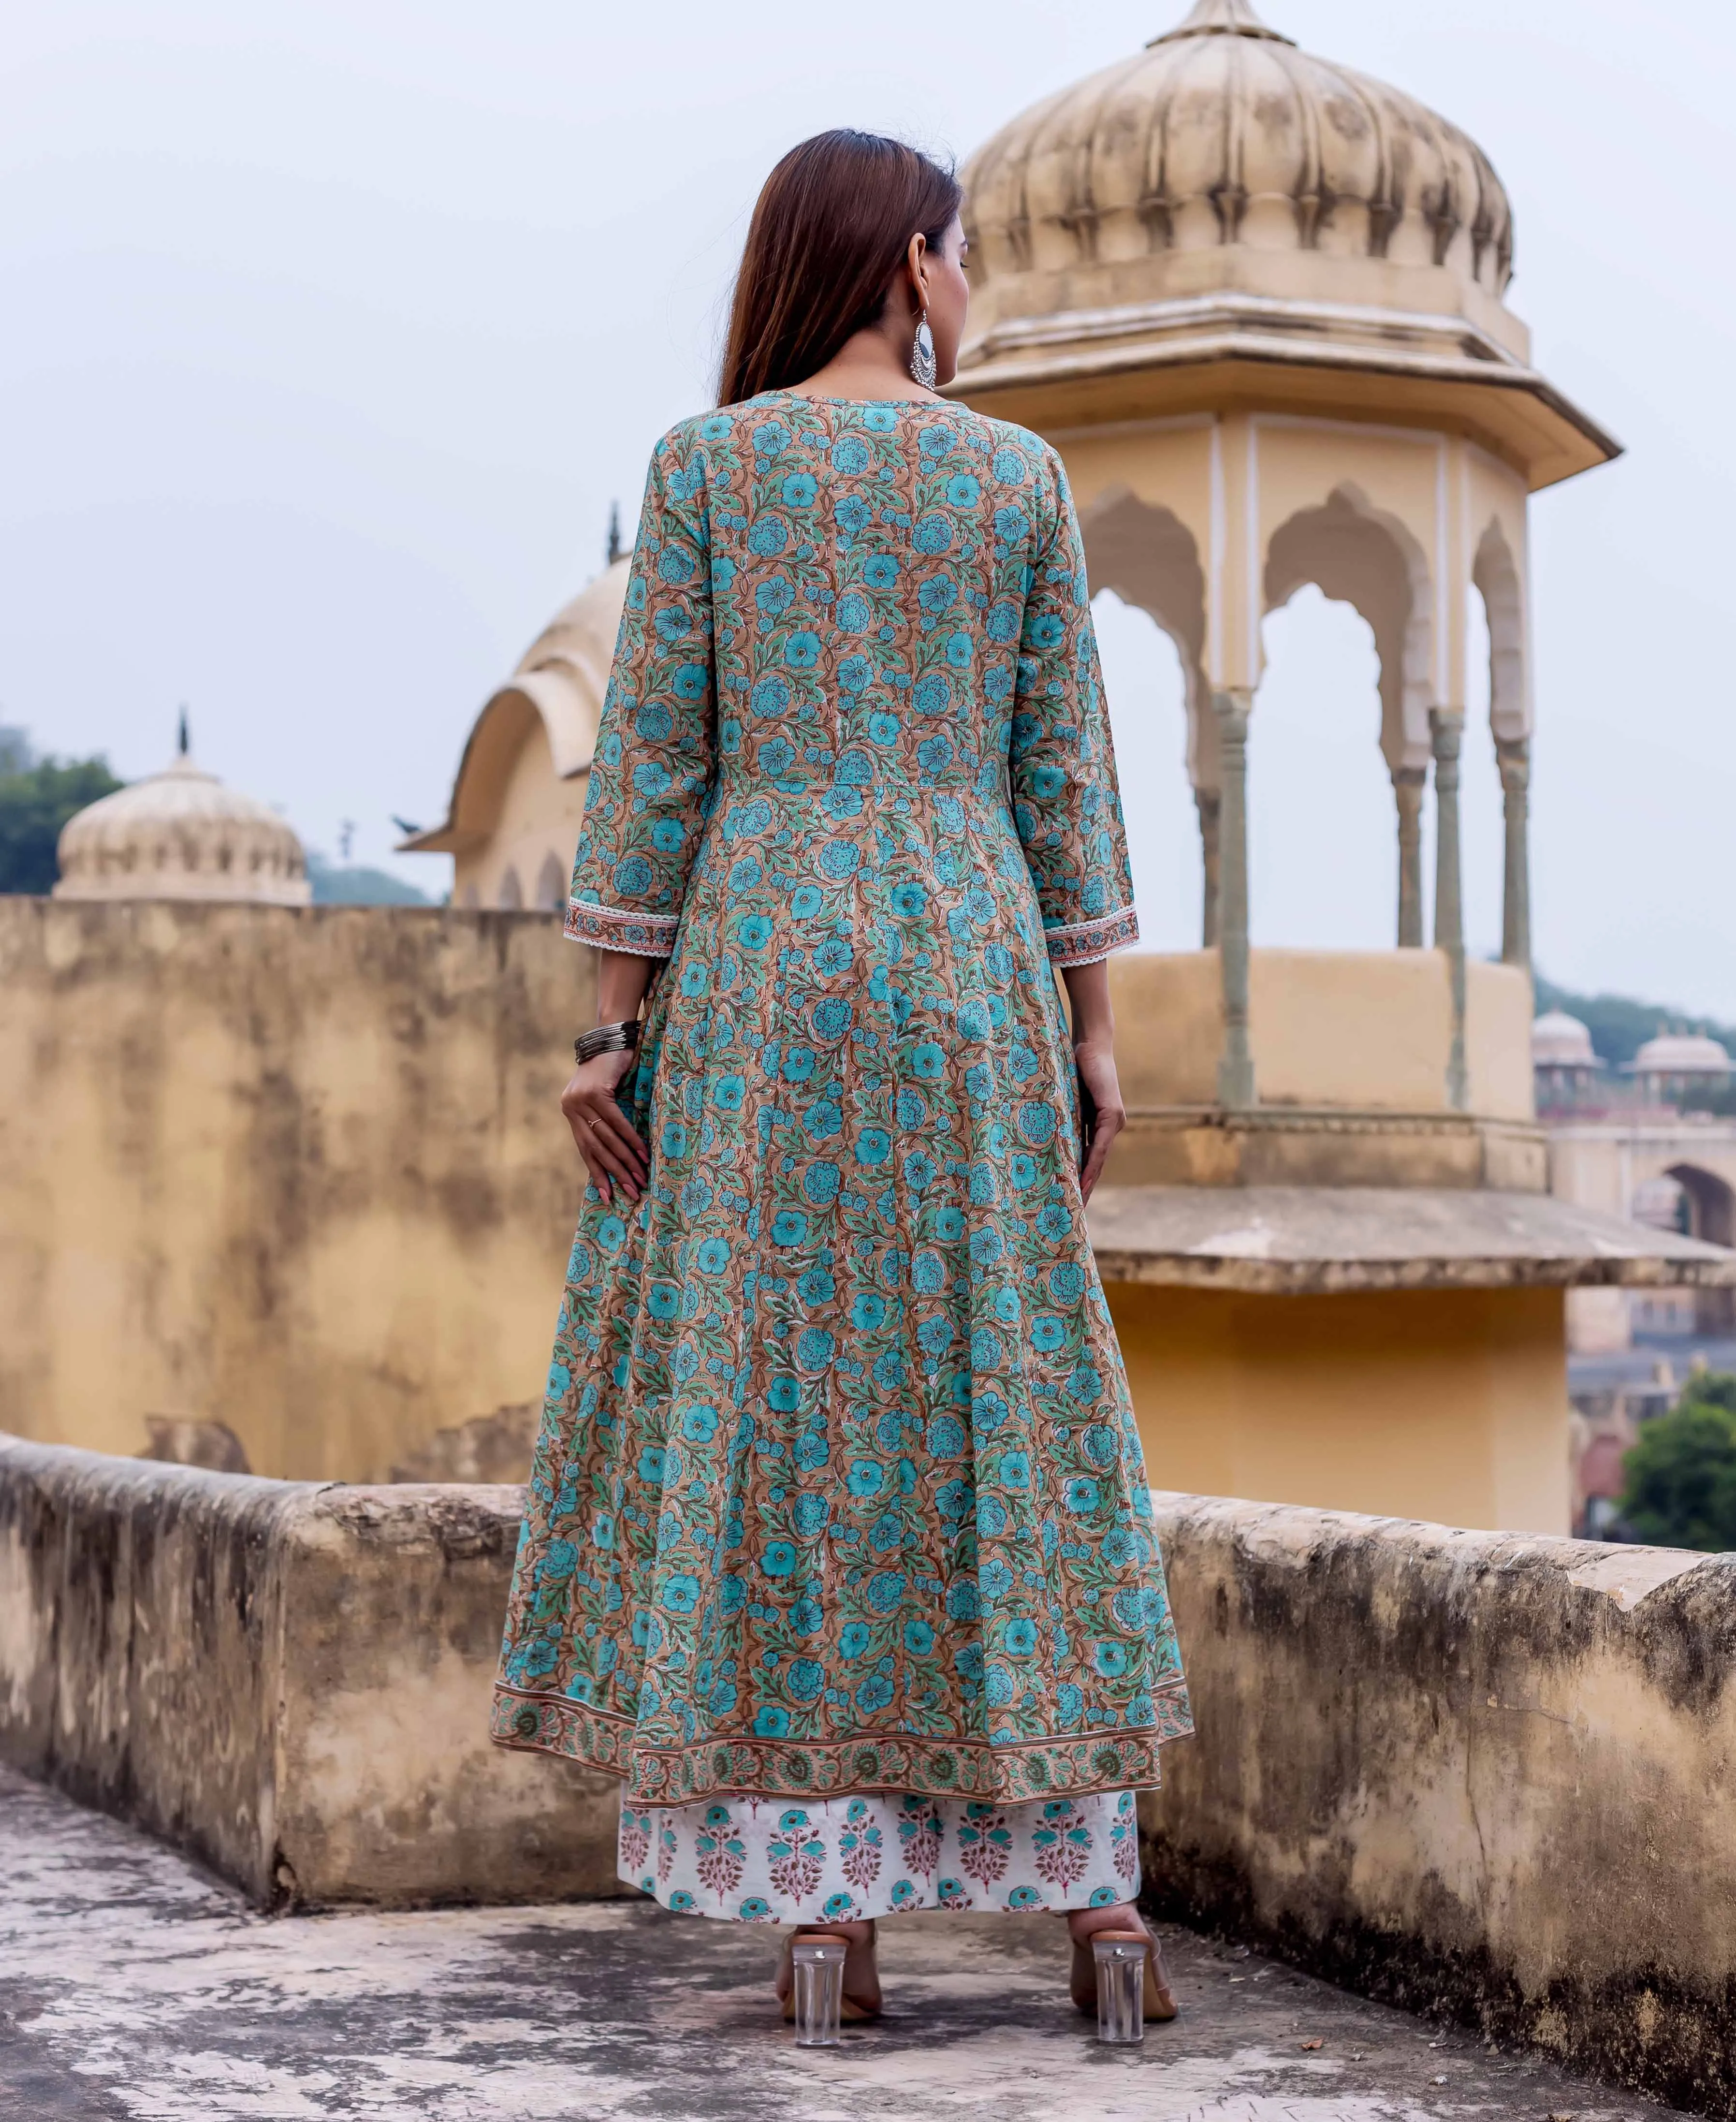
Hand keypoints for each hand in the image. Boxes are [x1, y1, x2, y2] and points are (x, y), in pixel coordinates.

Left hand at [560, 1047, 648, 1203]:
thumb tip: (616, 1152)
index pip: (584, 1149)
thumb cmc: (611, 1068)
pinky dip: (630, 1139)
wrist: (610, 1036)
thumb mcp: (602, 1096)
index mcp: (570, 1111)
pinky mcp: (595, 1092)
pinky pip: (616, 1122)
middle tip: (632, 1192)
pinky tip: (641, 1153)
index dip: (597, 1173)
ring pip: (606, 1138)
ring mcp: (581, 1100)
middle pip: (595, 1148)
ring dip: (625, 1160)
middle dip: (615, 1173)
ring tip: (640, 1177)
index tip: (608, 1196)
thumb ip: (601, 1119)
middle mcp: (571, 1107)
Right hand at [1073, 1037, 1124, 1202]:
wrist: (1091, 1044)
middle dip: (1085, 1189)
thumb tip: (1045, 1141)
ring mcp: (1113, 1121)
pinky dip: (1091, 1164)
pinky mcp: (1111, 1115)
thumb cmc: (1074, 1067)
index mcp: (1098, 1125)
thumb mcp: (1065, 1101)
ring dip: (1088, 1182)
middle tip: (1073, 1213)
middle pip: (1096, 1165)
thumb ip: (1062, 1120)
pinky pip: (1099, 1146)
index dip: (1081, 1180)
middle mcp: (1109, 1126)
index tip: (1072, 1200)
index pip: (1090, 1158)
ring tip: (1077, 1203)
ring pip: (1099, 1159)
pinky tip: (1083, 1179)